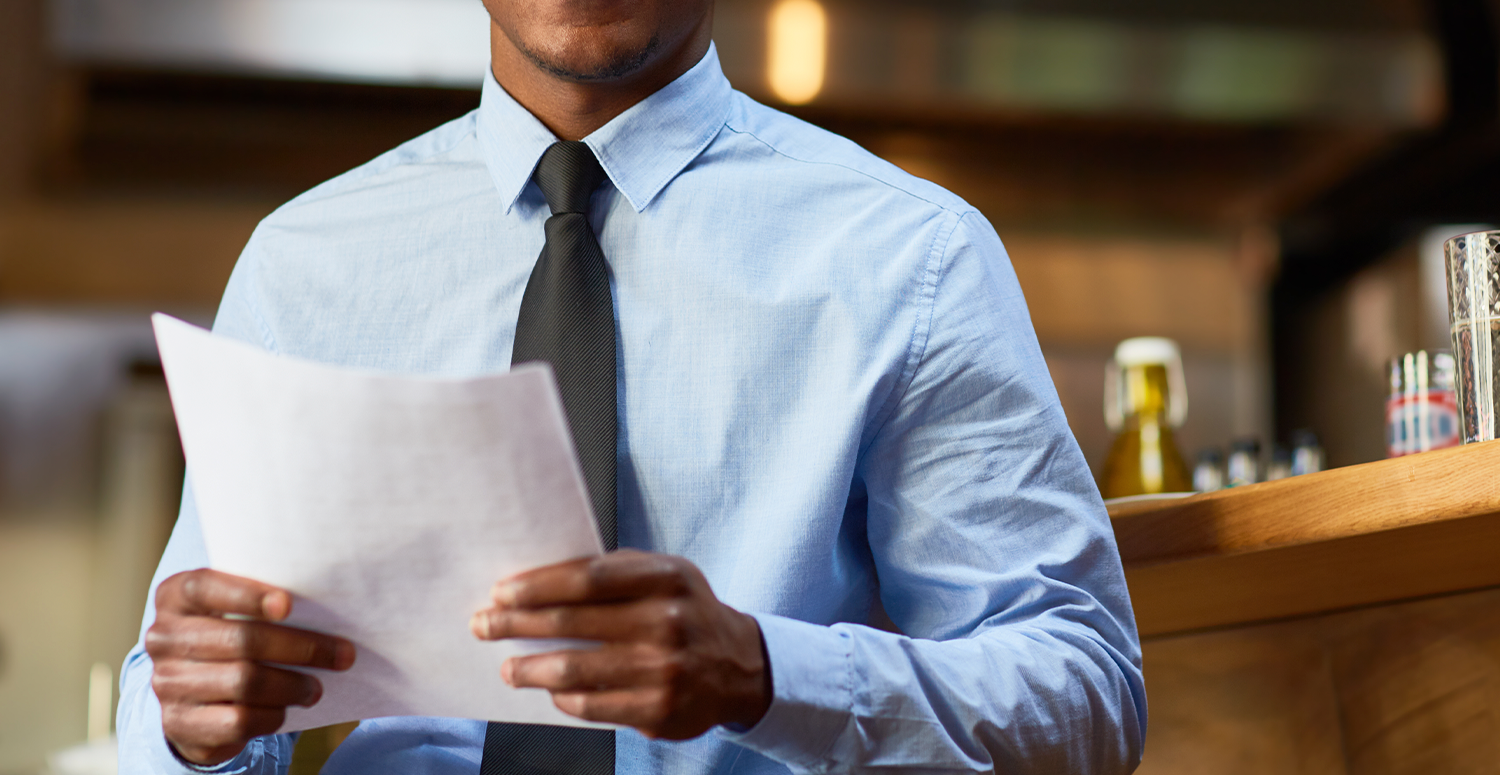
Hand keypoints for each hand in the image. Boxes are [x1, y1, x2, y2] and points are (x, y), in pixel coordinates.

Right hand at [146, 569, 355, 765]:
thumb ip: (265, 599)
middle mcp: (163, 637)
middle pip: (241, 640)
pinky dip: (271, 715)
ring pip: (244, 682)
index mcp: (174, 597)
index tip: (288, 605)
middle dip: (302, 647)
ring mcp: (166, 683)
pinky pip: (237, 721)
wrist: (195, 692)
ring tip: (317, 687)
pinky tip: (285, 708)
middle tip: (343, 654)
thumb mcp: (236, 609)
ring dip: (292, 685)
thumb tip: (329, 604)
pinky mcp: (179, 723)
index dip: (247, 595)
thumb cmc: (231, 635)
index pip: (205, 587)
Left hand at [470, 550, 771, 738]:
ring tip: (508, 669)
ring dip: (530, 669)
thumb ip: (613, 573)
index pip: (587, 578)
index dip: (536, 586)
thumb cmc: (685, 611)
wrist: (739, 665)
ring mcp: (665, 669)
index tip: (500, 593)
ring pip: (575, 670)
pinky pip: (592, 706)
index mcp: (667, 577)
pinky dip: (563, 697)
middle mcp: (668, 621)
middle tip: (483, 626)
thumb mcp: (664, 575)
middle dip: (517, 624)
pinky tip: (551, 690)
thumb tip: (537, 583)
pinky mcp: (660, 710)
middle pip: (572, 622)